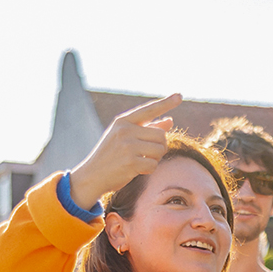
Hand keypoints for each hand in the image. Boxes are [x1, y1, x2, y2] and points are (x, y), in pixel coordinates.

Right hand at [68, 93, 181, 209]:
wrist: (92, 175)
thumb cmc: (111, 155)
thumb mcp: (125, 137)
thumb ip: (148, 128)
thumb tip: (170, 120)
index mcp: (123, 121)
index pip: (149, 109)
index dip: (166, 103)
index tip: (180, 95)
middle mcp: (125, 130)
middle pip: (161, 135)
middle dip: (159, 146)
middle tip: (147, 154)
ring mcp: (128, 146)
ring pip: (160, 149)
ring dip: (155, 158)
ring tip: (141, 160)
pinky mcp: (131, 162)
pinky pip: (154, 164)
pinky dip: (149, 169)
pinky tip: (137, 170)